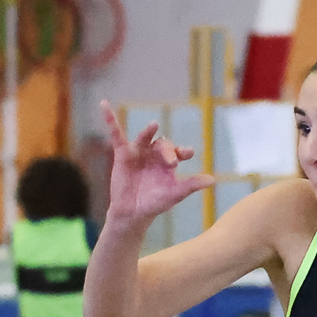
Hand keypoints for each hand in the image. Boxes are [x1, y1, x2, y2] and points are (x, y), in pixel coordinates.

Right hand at [99, 101, 213, 230]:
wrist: (133, 213)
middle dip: (167, 151)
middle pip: (163, 145)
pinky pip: (116, 134)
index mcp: (168, 162)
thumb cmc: (155, 203)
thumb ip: (191, 185)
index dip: (182, 151)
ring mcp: (139, 152)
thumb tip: (213, 180)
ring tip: (153, 125)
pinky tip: (103, 104)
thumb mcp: (174, 194)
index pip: (178, 151)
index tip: (186, 154)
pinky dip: (110, 119)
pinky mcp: (123, 153)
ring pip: (144, 137)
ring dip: (148, 132)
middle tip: (171, 162)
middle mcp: (154, 154)